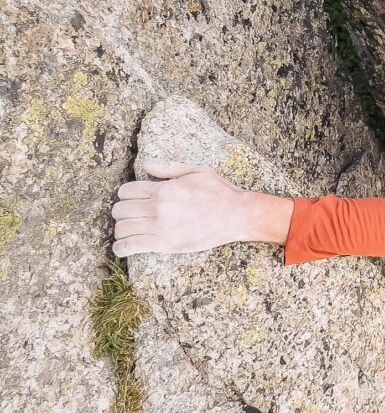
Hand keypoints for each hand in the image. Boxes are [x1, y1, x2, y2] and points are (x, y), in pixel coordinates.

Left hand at [110, 160, 291, 256]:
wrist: (236, 216)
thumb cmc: (219, 192)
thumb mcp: (197, 171)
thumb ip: (168, 169)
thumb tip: (145, 164)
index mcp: (163, 189)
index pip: (126, 191)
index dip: (125, 195)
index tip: (131, 200)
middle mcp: (158, 207)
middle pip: (120, 210)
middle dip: (120, 212)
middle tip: (129, 216)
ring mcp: (160, 227)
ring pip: (122, 229)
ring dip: (120, 230)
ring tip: (126, 231)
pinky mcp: (164, 245)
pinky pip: (131, 246)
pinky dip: (121, 248)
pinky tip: (122, 247)